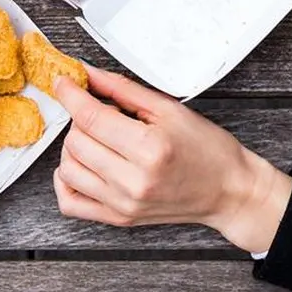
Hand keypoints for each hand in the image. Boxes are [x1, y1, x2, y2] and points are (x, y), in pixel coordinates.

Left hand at [51, 66, 291, 253]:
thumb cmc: (206, 148)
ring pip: (68, 169)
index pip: (91, 117)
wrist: (228, 191)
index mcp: (149, 148)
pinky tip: (83, 165)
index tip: (64, 81)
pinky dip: (66, 181)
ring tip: (98, 138)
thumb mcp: (169, 109)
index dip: (71, 94)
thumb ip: (122, 89)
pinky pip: (70, 203)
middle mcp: (133, 181)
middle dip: (80, 119)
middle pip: (76, 142)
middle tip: (101, 112)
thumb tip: (87, 73)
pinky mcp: (118, 218)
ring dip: (74, 147)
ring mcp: (123, 204)